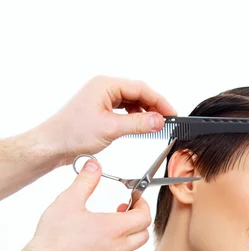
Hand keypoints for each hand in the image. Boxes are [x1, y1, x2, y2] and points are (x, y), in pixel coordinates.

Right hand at [29, 158, 150, 250]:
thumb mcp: (69, 200)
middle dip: (138, 222)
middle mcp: (117, 249)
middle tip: (123, 212)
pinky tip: (91, 245)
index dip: (143, 206)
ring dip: (122, 237)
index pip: (144, 217)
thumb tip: (94, 166)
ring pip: (126, 250)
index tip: (135, 200)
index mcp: (114, 229)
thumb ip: (86, 181)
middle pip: (143, 236)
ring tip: (102, 227)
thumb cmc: (55, 237)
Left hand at [38, 75, 176, 165]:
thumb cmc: (73, 133)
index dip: (159, 101)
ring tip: (157, 125)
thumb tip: (158, 121)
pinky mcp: (100, 110)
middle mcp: (104, 88)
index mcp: (105, 84)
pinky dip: (135, 117)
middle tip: (168, 121)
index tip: (172, 114)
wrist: (53, 145)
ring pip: (131, 101)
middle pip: (137, 93)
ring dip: (145, 112)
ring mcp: (101, 98)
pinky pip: (124, 109)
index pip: (140, 88)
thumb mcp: (111, 129)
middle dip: (154, 106)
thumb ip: (138, 124)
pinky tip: (141, 126)